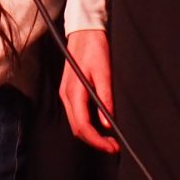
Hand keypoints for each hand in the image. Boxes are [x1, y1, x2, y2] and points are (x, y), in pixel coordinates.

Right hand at [58, 28, 118, 153]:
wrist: (84, 33)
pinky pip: (76, 115)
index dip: (97, 141)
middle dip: (95, 141)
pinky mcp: (69, 92)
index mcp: (74, 92)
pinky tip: (100, 125)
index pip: (83, 125)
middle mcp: (66, 95)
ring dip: (91, 135)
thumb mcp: (104, 73)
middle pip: (77, 128)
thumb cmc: (94, 49)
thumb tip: (108, 122)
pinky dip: (87, 125)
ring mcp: (66, 94)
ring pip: (76, 124)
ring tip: (109, 139)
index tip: (112, 147)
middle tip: (113, 146)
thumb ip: (105, 98)